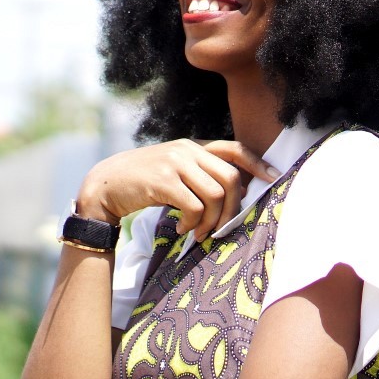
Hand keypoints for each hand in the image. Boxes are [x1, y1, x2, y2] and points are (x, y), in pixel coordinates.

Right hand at [76, 140, 277, 242]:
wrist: (105, 185)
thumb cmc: (143, 182)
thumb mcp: (173, 169)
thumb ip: (199, 173)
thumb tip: (236, 192)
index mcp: (192, 146)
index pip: (234, 149)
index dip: (257, 164)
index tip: (274, 178)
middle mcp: (186, 150)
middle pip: (231, 179)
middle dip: (232, 209)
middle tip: (220, 229)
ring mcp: (174, 163)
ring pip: (215, 195)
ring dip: (211, 221)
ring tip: (198, 232)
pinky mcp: (162, 181)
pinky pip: (194, 206)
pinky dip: (193, 223)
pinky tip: (182, 228)